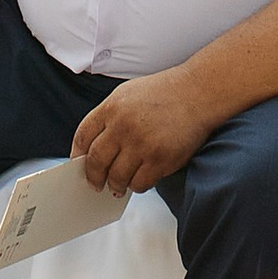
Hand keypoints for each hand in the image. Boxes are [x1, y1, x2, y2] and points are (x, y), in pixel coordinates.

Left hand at [71, 67, 210, 196]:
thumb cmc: (165, 93)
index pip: (82, 136)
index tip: (80, 164)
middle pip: (96, 161)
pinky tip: (139, 181)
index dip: (78, 155)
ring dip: (115, 185)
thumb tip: (95, 148)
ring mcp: (141, 144)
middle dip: (93, 177)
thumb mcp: (128, 94)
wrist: (199, 92)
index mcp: (112, 107)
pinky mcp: (160, 159)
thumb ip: (109, 117)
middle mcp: (123, 125)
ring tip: (118, 187)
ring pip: (117, 177)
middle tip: (96, 184)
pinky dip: (137, 186)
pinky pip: (140, 183)